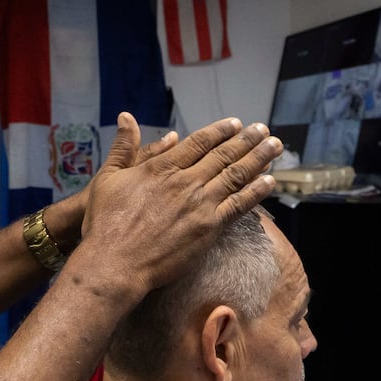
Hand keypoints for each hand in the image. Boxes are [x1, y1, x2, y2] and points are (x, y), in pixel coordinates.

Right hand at [75, 113, 280, 293]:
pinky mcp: (209, 228)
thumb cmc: (104, 223)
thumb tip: (126, 117)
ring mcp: (199, 204)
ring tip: (275, 146)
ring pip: (236, 175)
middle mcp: (185, 181)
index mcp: (162, 167)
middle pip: (223, 155)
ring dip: (258, 159)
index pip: (198, 143)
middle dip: (246, 140)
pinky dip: (256, 191)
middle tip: (264, 130)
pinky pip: (238, 206)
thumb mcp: (107, 178)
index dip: (220, 131)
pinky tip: (270, 181)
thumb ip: (123, 148)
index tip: (235, 123)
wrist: (115, 263)